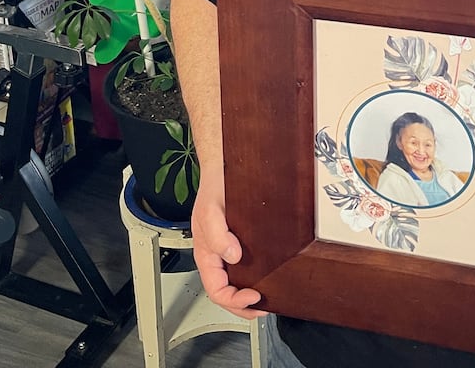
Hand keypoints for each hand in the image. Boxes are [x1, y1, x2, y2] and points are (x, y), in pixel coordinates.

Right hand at [191, 174, 263, 318]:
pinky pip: (245, 266)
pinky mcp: (241, 240)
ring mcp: (228, 249)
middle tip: (264, 307)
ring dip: (249, 293)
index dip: (234, 300)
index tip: (253, 297)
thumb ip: (217, 234)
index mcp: (206, 254)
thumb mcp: (211, 211)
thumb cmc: (214, 188)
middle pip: (226, 292)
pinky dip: (256, 276)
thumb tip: (232, 256)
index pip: (216, 290)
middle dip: (243, 306)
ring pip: (236, 281)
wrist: (224, 168)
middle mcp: (217, 255)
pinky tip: (268, 275)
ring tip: (267, 297)